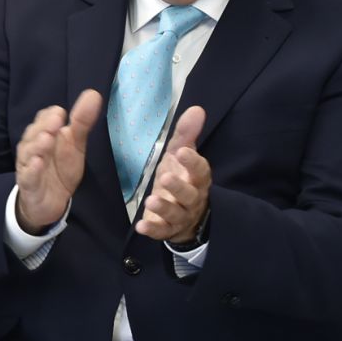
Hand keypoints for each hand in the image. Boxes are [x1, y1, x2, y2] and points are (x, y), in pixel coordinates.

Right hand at [15, 90, 101, 233]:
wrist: (49, 202)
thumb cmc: (60, 168)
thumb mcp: (75, 145)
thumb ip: (81, 121)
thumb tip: (93, 93)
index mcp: (42, 134)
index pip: (42, 120)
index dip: (50, 116)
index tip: (60, 112)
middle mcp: (32, 148)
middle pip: (34, 134)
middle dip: (44, 127)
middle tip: (56, 120)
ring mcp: (28, 167)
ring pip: (28, 154)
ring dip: (37, 145)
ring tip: (47, 138)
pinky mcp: (29, 186)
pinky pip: (27, 177)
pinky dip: (31, 170)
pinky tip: (37, 163)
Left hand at [135, 107, 210, 241]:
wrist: (185, 215)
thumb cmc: (181, 178)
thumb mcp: (181, 156)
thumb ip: (186, 134)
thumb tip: (197, 109)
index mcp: (197, 179)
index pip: (200, 170)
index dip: (193, 162)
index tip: (183, 152)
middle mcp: (192, 198)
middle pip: (190, 194)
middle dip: (178, 187)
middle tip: (165, 177)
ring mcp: (180, 215)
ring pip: (176, 213)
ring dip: (164, 208)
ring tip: (150, 200)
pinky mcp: (167, 229)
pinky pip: (162, 231)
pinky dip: (152, 229)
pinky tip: (141, 226)